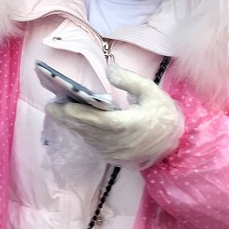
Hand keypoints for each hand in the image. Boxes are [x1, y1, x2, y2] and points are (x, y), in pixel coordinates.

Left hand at [45, 65, 183, 168]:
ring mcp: (113, 152)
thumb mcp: (152, 92)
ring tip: (59, 108)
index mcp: (125, 125)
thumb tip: (109, 70)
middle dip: (66, 117)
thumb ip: (130, 80)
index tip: (59, 104)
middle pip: (84, 129)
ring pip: (86, 137)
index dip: (74, 113)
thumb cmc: (165, 116)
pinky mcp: (113, 157)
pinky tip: (76, 119)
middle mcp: (115, 142)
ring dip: (72, 123)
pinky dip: (83, 131)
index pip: (93, 120)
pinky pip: (93, 142)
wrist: (177, 146)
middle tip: (51, 104)